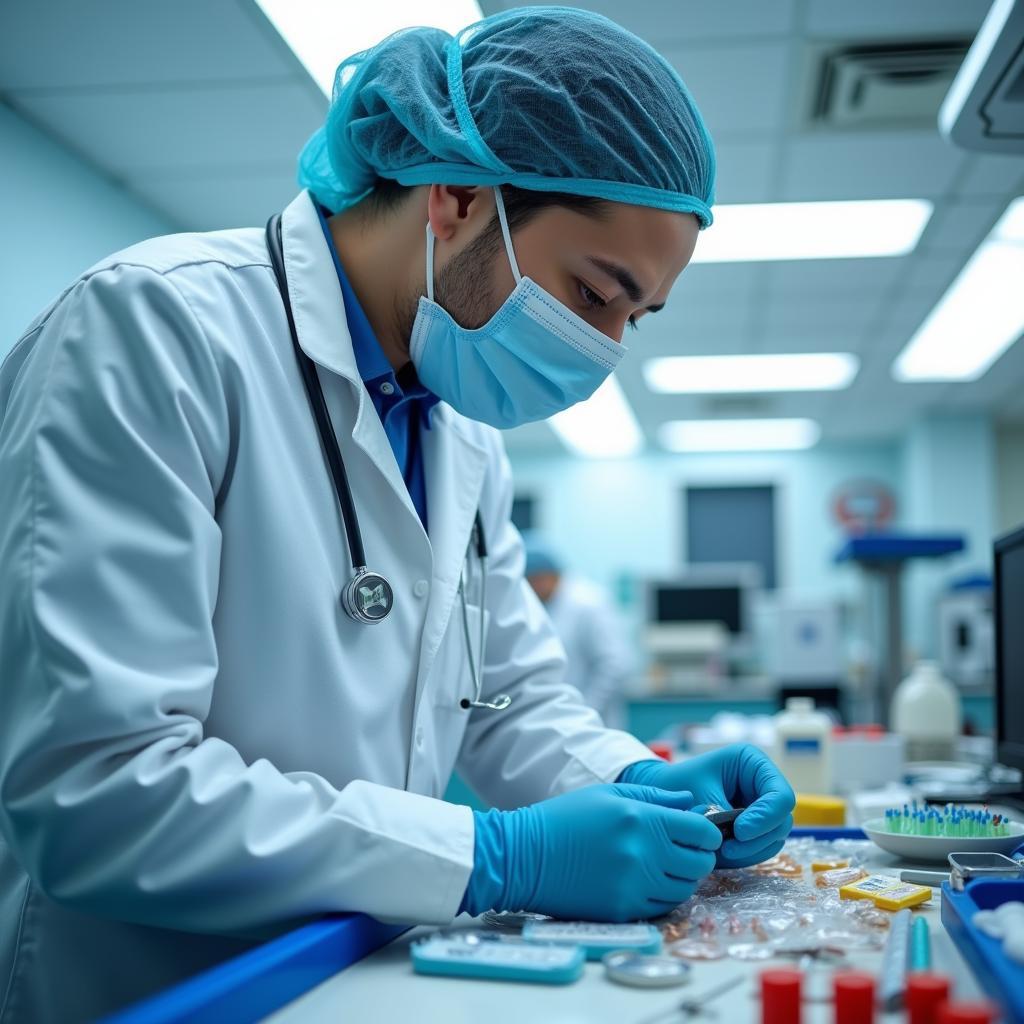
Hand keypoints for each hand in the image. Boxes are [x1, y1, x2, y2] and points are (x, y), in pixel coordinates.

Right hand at [461, 783, 721, 920]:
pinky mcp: (623, 910)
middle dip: (697, 855)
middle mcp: (643, 854)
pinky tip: (643, 881)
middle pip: (700, 863)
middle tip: (681, 849)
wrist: (525, 856)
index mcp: (642, 819)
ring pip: (685, 889)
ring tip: (660, 865)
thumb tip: (691, 802)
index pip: (702, 831)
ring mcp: (634, 886)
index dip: (706, 831)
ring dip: (681, 877)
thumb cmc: (565, 818)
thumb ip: (654, 796)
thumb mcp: (608, 794)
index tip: (698, 831)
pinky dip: (661, 896)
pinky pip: (662, 907)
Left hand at [619, 745, 794, 868]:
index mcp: (753, 763)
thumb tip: (740, 836)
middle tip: (726, 849)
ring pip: (773, 838)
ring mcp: (762, 807)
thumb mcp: (699, 793)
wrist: (663, 797)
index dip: (765, 817)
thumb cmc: (677, 786)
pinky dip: (745, 855)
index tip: (739, 832)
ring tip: (720, 852)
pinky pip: (761, 848)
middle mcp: (763, 784)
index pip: (781, 795)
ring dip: (750, 851)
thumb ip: (722, 813)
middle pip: (781, 820)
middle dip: (756, 839)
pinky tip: (722, 854)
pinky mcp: (756, 827)